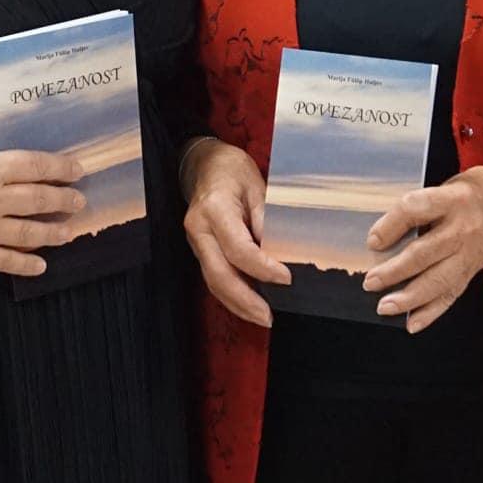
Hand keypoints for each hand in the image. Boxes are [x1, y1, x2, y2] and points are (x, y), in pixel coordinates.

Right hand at [0, 150, 85, 278]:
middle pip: (39, 198)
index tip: (77, 170)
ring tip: (68, 231)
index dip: (60, 168)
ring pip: (30, 232)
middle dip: (64, 199)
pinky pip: (8, 261)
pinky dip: (28, 262)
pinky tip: (41, 263)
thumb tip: (17, 177)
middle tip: (79, 200)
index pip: (35, 167)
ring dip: (54, 231)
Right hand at [181, 139, 290, 328]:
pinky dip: (231, 295)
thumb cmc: (231, 170)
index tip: (286, 279)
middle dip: (245, 300)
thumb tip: (280, 252)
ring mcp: (196, 241)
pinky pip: (213, 277)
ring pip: (213, 282)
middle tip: (269, 316)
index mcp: (214, 209)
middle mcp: (199, 229)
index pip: (238, 248)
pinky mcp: (200, 249)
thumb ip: (266, 217)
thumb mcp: (256, 184)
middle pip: (219, 274)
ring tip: (262, 317)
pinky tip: (248, 305)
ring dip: (238, 304)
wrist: (203, 164)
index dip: (262, 268)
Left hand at [363, 165, 482, 332]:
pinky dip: (431, 311)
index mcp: (454, 200)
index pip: (416, 211)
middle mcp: (462, 229)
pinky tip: (412, 322)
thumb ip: (425, 202)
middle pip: (425, 254)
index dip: (391, 226)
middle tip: (371, 281)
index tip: (373, 240)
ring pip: (438, 280)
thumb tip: (388, 227)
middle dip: (395, 271)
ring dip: (409, 298)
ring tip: (385, 306)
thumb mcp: (453, 182)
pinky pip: (451, 294)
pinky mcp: (473, 270)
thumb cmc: (481, 190)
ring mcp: (469, 253)